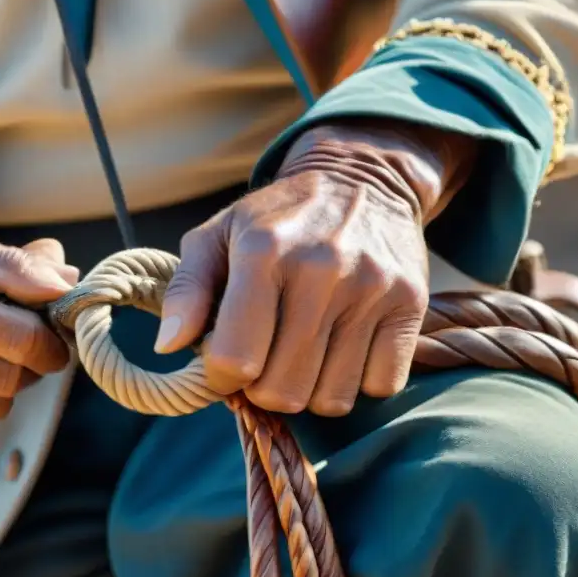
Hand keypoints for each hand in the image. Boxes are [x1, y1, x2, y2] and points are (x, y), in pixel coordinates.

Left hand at [156, 121, 475, 415]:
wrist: (364, 178)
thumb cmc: (278, 217)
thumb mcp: (218, 234)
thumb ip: (187, 288)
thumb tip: (168, 344)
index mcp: (263, 251)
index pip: (233, 359)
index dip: (221, 377)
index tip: (227, 363)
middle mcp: (320, 270)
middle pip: (282, 390)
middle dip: (264, 388)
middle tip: (267, 360)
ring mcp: (371, 289)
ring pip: (332, 399)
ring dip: (312, 390)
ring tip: (305, 353)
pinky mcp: (409, 305)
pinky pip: (380, 386)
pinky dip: (359, 381)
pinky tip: (344, 348)